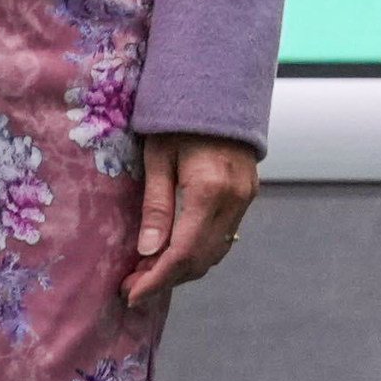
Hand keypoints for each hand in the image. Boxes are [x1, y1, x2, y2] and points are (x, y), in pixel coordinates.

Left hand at [121, 133, 258, 311]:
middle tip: (133, 287)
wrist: (220, 85)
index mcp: (209, 189)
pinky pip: (225, 235)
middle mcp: (234, 199)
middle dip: (166, 279)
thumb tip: (147, 252)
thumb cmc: (180, 116)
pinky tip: (175, 251)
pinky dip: (200, 251)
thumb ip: (156, 206)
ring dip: (183, 269)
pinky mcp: (248, 193)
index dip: (156, 279)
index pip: (182, 252)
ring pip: (216, 252)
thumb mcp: (159, 156)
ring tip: (149, 273)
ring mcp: (246, 197)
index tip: (132, 295)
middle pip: (201, 259)